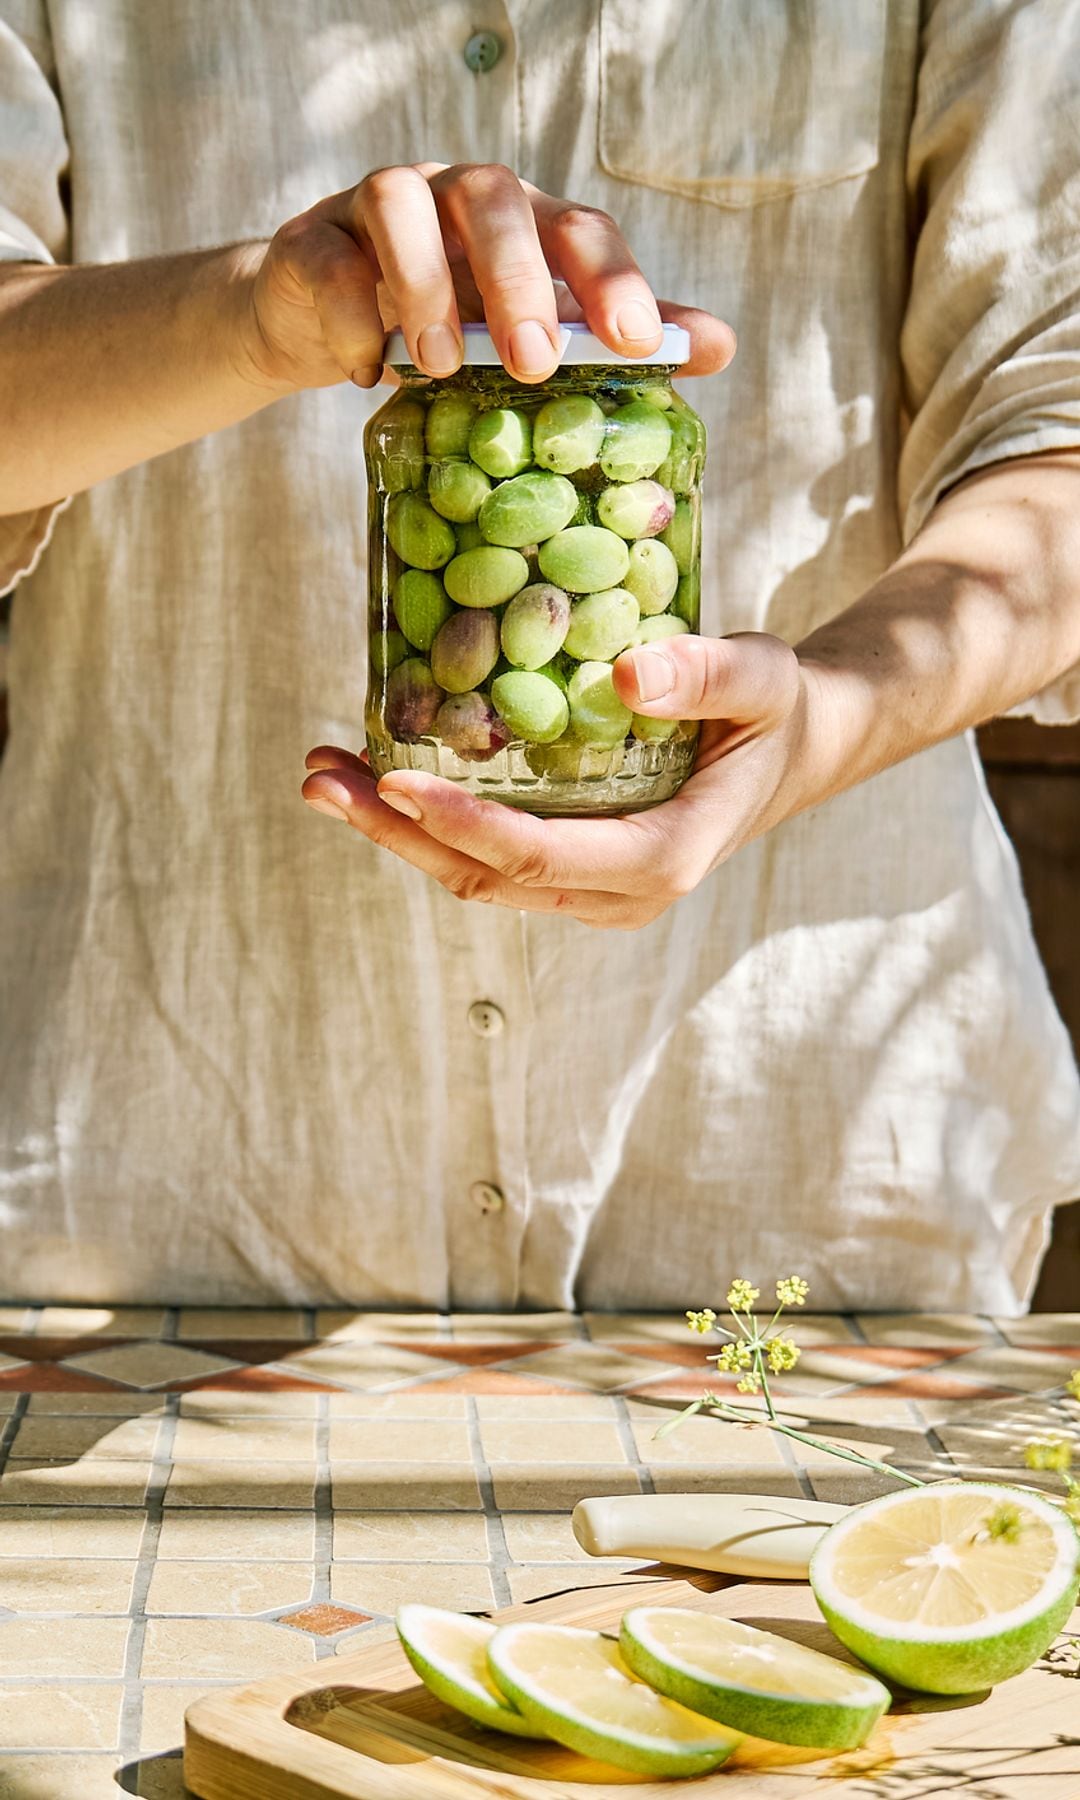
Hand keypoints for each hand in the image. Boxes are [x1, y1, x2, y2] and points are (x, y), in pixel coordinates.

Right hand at [237, 162, 734, 391]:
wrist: (326, 323)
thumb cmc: (445, 326)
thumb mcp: (529, 336)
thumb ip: (612, 339)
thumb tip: (719, 347)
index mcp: (522, 223)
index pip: (578, 227)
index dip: (611, 277)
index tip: (637, 341)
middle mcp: (455, 199)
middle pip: (496, 198)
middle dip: (518, 280)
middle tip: (532, 361)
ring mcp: (381, 209)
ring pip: (403, 208)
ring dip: (425, 288)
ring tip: (437, 368)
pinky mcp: (315, 241)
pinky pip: (331, 262)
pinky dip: (353, 320)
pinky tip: (368, 376)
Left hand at [302, 634, 819, 929]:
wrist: (793, 753)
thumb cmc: (775, 711)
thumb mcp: (760, 677)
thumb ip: (702, 674)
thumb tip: (620, 673)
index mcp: (661, 859)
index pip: (536, 856)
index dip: (458, 824)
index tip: (391, 780)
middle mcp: (616, 893)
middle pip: (483, 879)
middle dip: (393, 833)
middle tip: (317, 777)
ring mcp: (590, 892)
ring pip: (474, 878)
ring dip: (393, 831)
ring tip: (322, 772)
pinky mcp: (572, 870)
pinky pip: (488, 859)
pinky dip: (426, 822)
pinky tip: (376, 774)